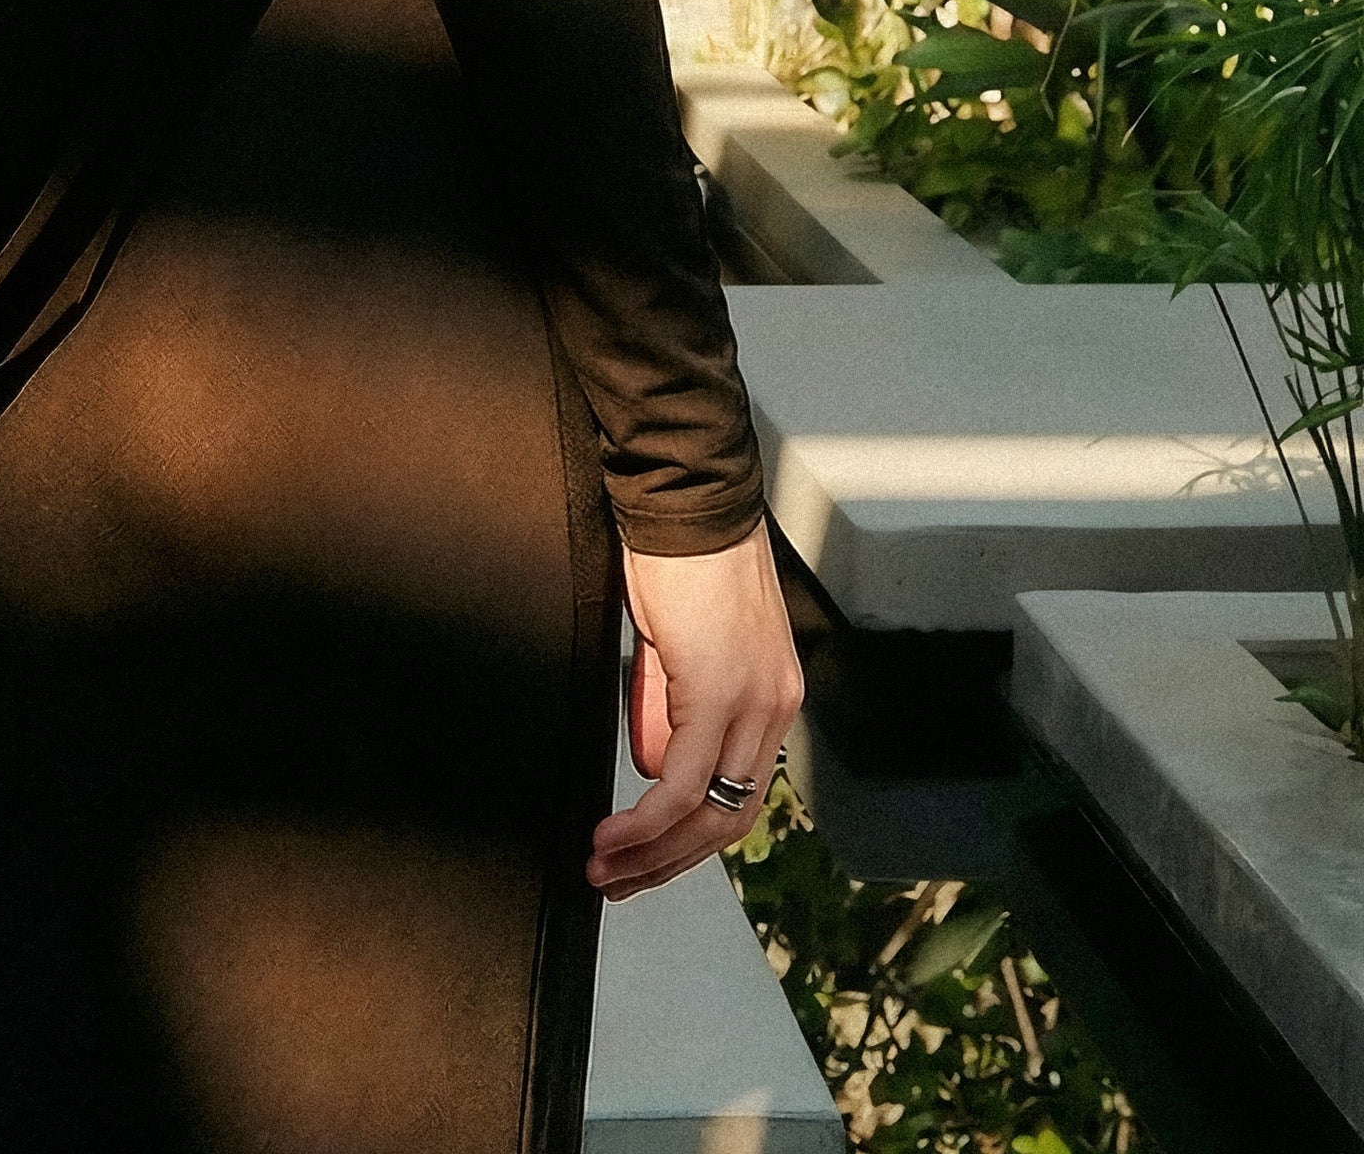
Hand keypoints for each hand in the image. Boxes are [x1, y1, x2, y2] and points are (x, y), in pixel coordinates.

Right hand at [586, 520, 803, 900]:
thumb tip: (651, 764)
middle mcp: (774, 706)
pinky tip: (612, 837)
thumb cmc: (677, 554)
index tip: (647, 856)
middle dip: (671, 863)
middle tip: (621, 882)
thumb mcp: (677, 644)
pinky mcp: (716, 692)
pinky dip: (644, 822)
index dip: (694, 836)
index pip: (742, 791)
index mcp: (772, 694)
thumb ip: (671, 706)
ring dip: (653, 855)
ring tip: (606, 871)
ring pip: (709, 813)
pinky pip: (680, 783)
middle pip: (731, 817)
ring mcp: (752, 703)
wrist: (685, 498)